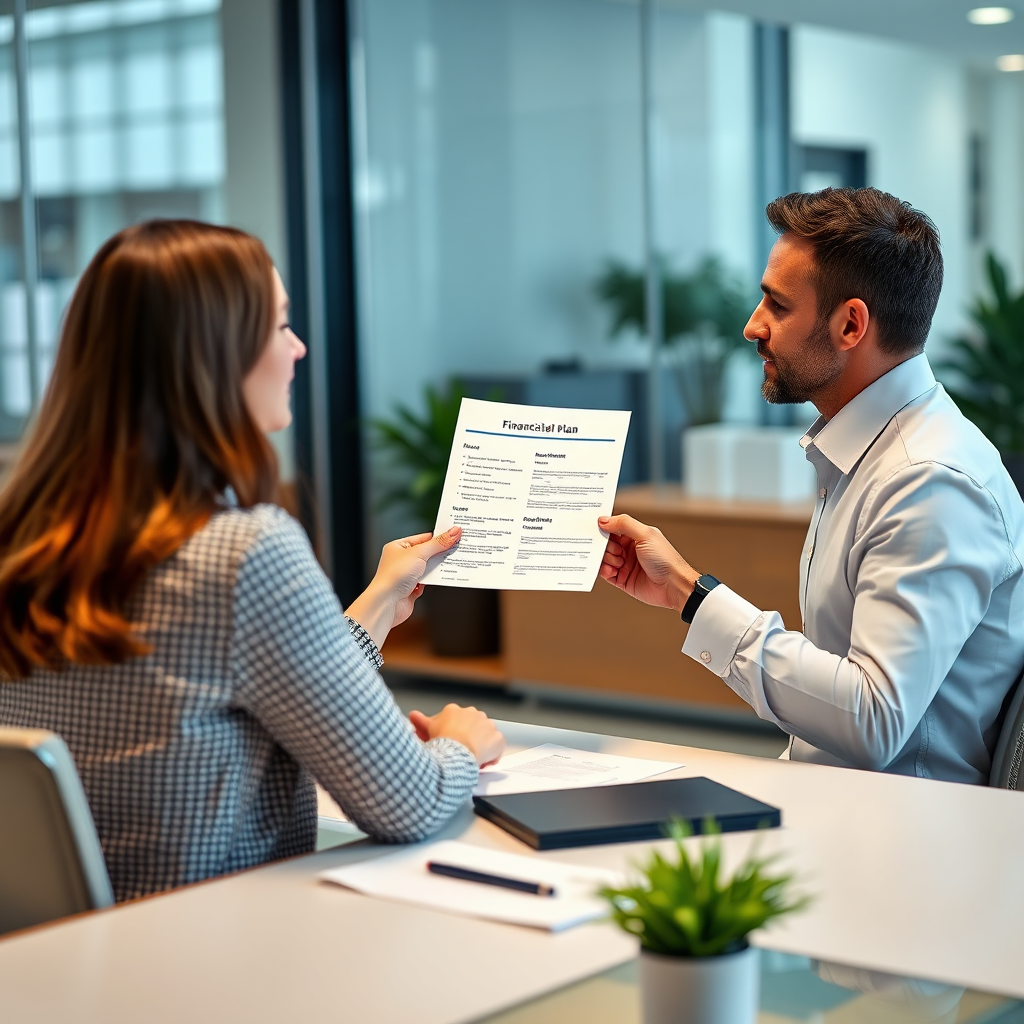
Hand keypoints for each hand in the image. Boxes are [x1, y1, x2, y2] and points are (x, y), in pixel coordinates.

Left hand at [345, 527, 461, 647]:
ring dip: (439, 567)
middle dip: (441, 552)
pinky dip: (435, 580)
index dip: (439, 536)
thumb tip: (454, 532)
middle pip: (427, 553)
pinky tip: (444, 577)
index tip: (455, 535)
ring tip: (454, 562)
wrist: (387, 603)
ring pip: (428, 568)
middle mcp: (401, 560)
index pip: (423, 538)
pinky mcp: (411, 589)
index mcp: (398, 547)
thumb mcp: (419, 553)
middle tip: (459, 547)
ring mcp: (406, 575)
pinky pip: (428, 581)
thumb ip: (438, 543)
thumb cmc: (394, 576)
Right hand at [408, 704, 505, 766]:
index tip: (450, 742)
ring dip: (480, 745)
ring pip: (484, 735)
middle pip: (470, 726)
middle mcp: (472, 713)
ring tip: (471, 758)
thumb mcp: (427, 730)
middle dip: (467, 738)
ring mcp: (487, 724)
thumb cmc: (441, 742)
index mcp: (454, 710)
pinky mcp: (498, 738)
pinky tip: (483, 762)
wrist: (456, 751)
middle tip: (459, 752)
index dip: (453, 733)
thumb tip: (412, 715)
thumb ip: (421, 721)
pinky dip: (492, 755)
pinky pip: (496, 747)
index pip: (455, 720)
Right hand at [598, 514, 699, 612]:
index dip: (604, 528)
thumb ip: (623, 524)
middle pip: (606, 544)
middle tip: (615, 549)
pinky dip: (605, 571)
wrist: (674, 585)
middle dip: (605, 546)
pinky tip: (612, 570)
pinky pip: (606, 574)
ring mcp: (626, 565)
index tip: (593, 528)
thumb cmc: (665, 559)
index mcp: (635, 536)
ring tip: (617, 561)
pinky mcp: (623, 580)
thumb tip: (604, 520)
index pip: (613, 528)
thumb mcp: (645, 534)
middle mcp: (629, 550)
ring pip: (604, 559)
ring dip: (606, 559)